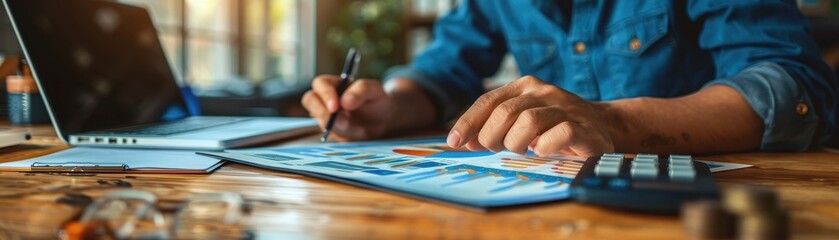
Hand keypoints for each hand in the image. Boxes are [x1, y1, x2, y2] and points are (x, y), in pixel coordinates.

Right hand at [302, 75, 394, 140]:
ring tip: (358, 128)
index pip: (320, 84)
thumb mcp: (375, 90)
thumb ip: (361, 90)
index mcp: (334, 84)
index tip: (336, 107)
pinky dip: (343, 136)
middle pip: (310, 100)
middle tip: (343, 122)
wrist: (383, 121)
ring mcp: (325, 116)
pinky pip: (329, 134)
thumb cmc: (376, 101)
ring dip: (337, 127)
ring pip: (320, 121)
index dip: (325, 95)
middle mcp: (325, 99)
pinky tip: (356, 134)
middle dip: (323, 112)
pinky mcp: (330, 131)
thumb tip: (345, 101)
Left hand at [446, 76, 614, 156]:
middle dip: (493, 136)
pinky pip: (560, 133)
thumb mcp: (521, 121)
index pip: (488, 101)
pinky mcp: (584, 126)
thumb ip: (494, 126)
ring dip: (517, 143)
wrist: (602, 126)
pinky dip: (546, 147)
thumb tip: (465, 141)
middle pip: (505, 112)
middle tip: (497, 149)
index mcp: (525, 86)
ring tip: (522, 150)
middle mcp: (544, 91)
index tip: (454, 143)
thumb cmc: (553, 127)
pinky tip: (543, 152)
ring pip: (529, 121)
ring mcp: (565, 107)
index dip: (468, 123)